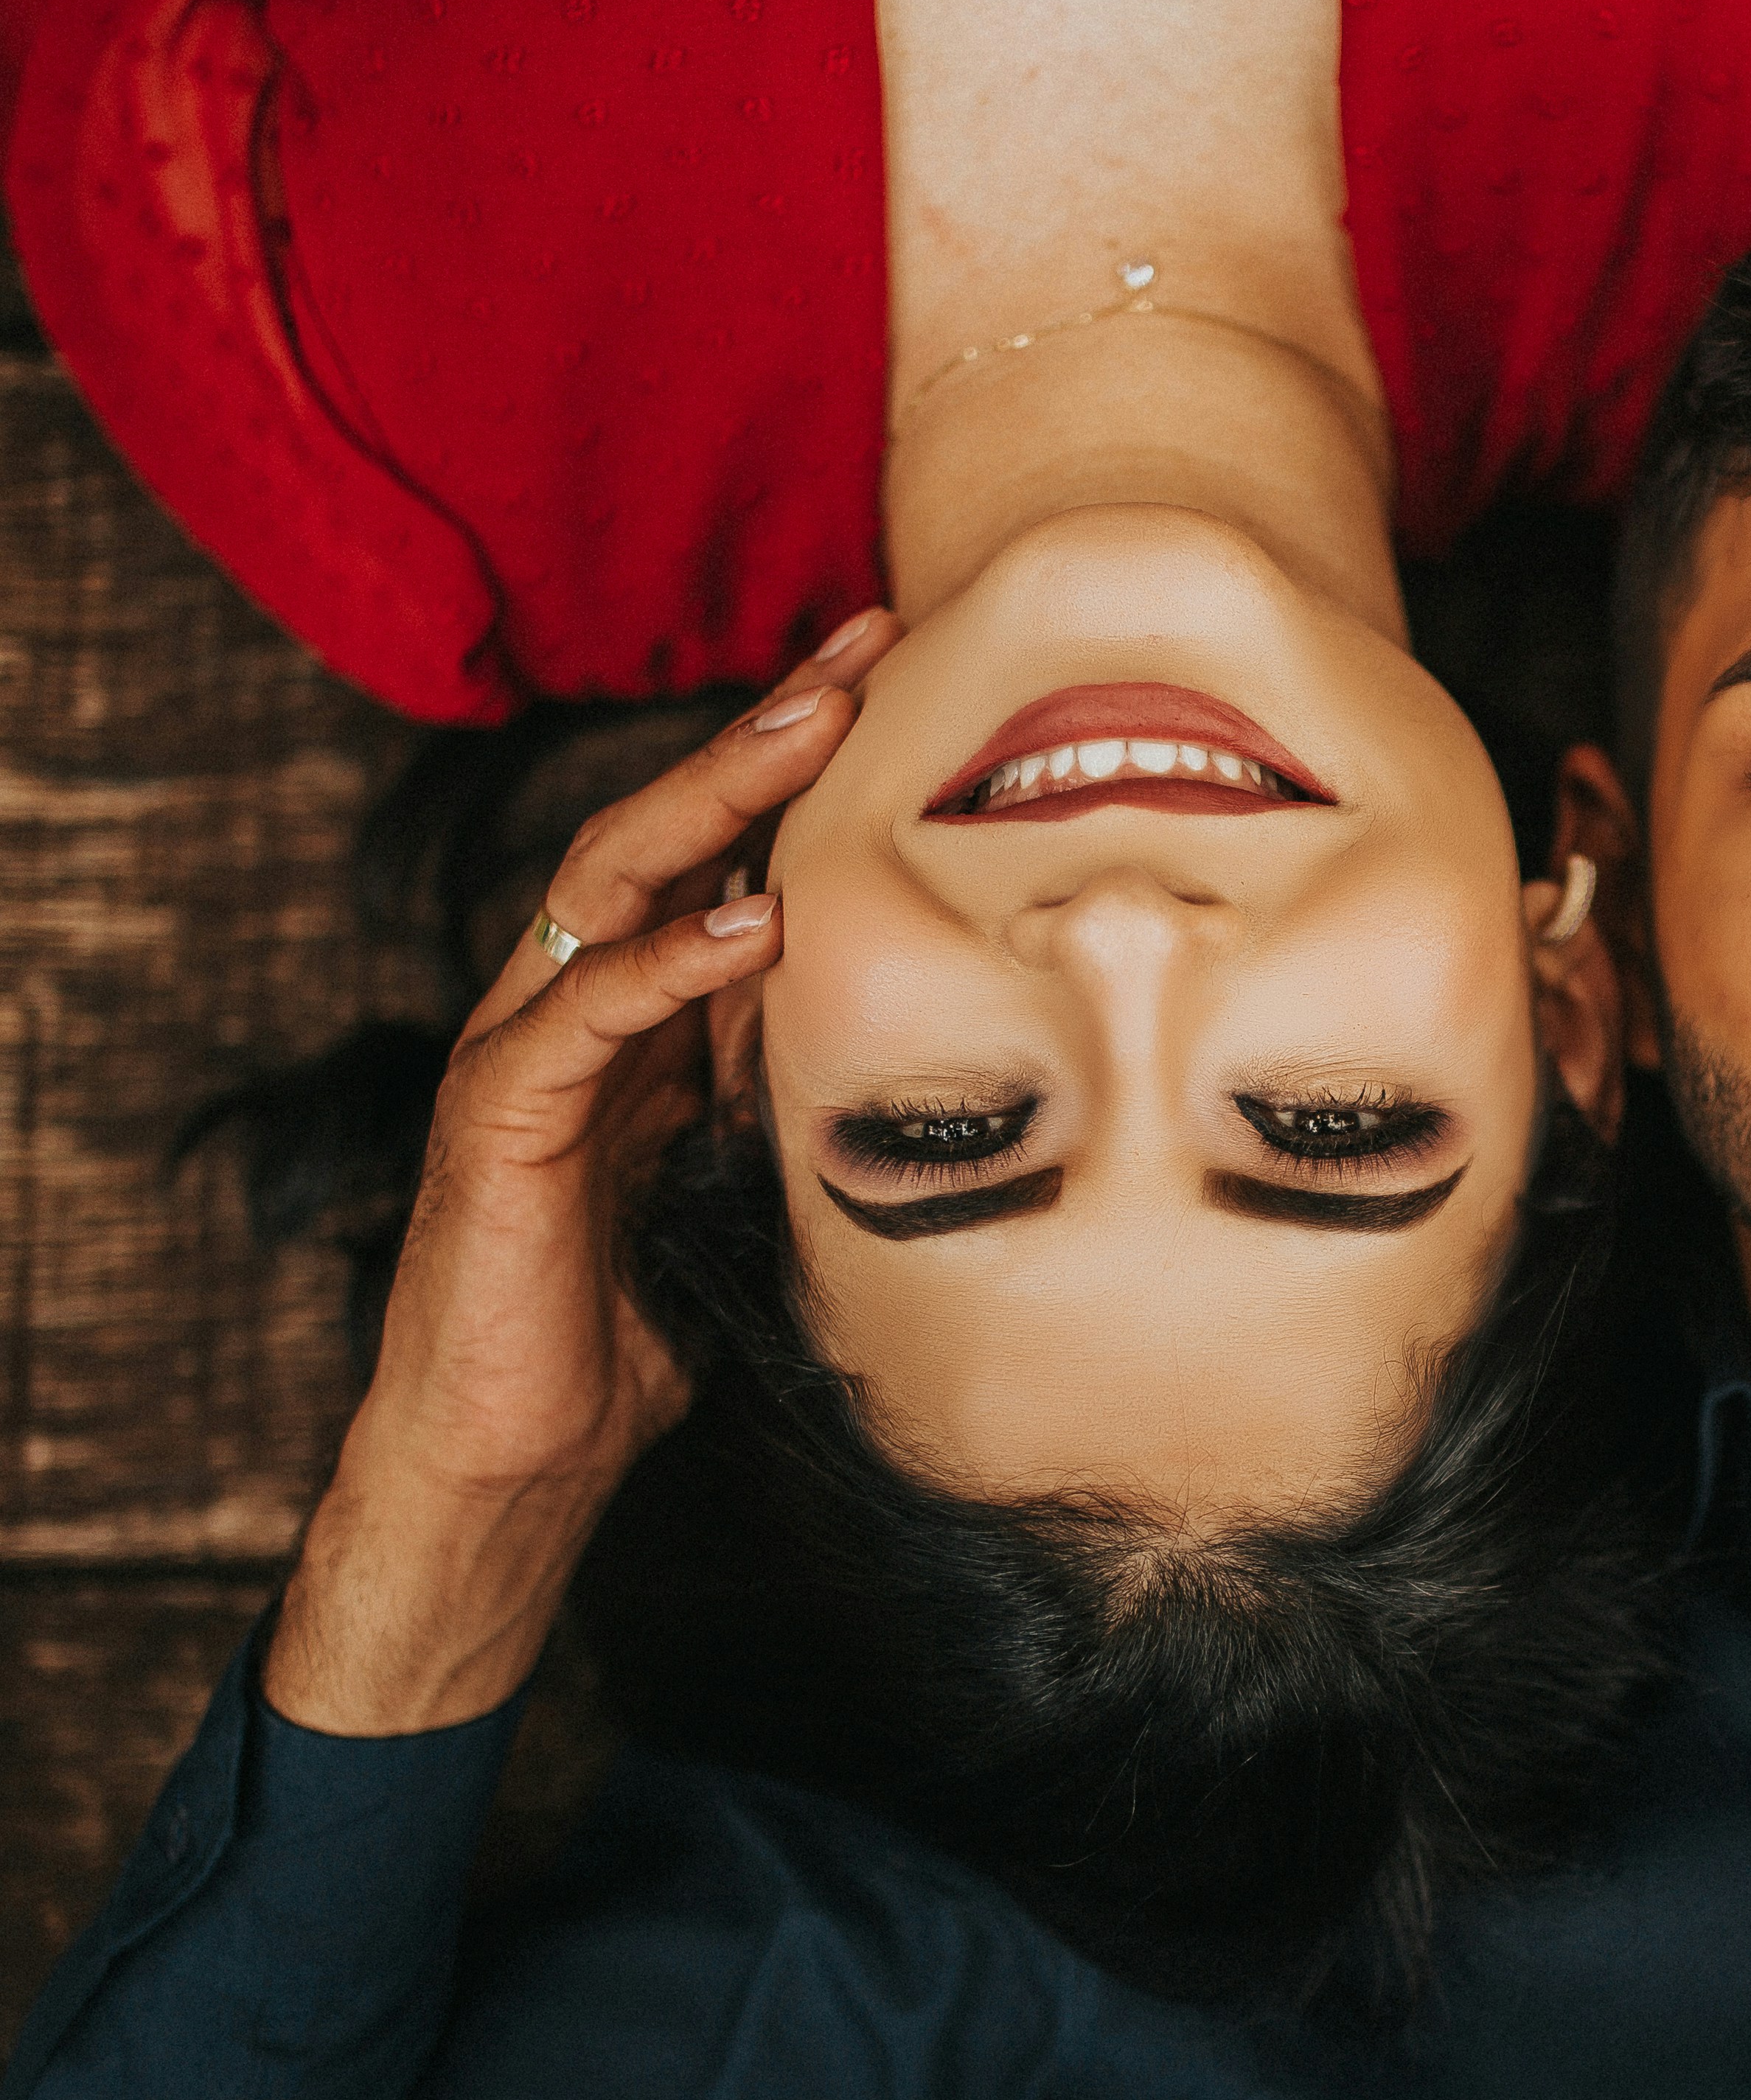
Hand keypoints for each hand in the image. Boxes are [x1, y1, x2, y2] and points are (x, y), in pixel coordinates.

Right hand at [265, 613, 899, 1733]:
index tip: (900, 684)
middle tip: (861, 647)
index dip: (797, 770)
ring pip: (607, 886)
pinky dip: (662, 964)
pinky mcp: (495, 1124)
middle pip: (662, 830)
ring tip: (812, 729)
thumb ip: (786, 1087)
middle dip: (761, 732)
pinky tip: (749, 925)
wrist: (519, 1452)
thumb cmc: (631, 1321)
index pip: (719, 855)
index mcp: (637, 1014)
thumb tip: (905, 1026)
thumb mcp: (743, 1176)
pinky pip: (576, 1017)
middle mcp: (573, 1006)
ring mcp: (525, 1053)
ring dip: (712, 799)